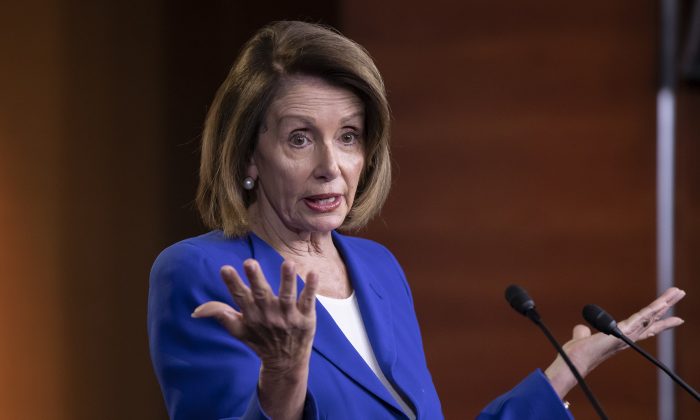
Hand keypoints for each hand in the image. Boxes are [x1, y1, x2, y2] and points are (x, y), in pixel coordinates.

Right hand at [192, 259, 318, 419]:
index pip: (240, 297)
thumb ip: (220, 315)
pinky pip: (308, 301)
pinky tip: (313, 273)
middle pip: (262, 295)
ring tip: (288, 263)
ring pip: (287, 296)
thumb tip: (196, 310)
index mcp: (252, 316)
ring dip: (287, 280)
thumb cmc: (260, 340)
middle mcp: (269, 315)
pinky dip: (311, 288)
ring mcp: (288, 317)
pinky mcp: (306, 318)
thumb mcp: (238, 330)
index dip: (233, 283)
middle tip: (250, 262)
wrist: (286, 363)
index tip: (225, 269)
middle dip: (256, 278)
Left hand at [545, 287, 685, 397]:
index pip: (645, 327)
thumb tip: (581, 329)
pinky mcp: (623, 332)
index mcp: (621, 337)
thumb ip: (583, 333)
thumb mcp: (582, 338)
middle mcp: (628, 337)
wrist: (574, 360)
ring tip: (678, 292)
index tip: (675, 318)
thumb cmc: (577, 354)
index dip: (659, 321)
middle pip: (652, 319)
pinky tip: (662, 303)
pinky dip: (653, 310)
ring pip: (650, 316)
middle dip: (667, 306)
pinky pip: (641, 318)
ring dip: (664, 303)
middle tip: (680, 294)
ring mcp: (628, 335)